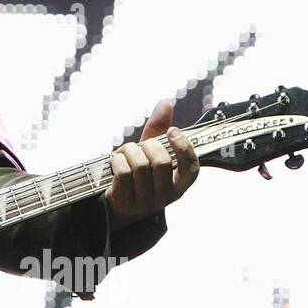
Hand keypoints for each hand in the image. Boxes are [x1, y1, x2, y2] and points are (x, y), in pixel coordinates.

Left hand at [105, 99, 198, 220]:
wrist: (118, 204)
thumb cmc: (138, 174)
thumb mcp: (150, 153)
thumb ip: (158, 130)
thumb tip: (165, 103)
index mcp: (179, 185)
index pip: (192, 168)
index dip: (184, 147)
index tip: (172, 131)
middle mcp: (166, 196)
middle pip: (161, 162)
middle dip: (148, 145)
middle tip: (141, 145)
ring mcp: (146, 201)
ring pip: (140, 165)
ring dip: (129, 151)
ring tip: (126, 153)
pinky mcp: (126, 201)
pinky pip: (123, 172)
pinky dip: (117, 159)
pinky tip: (115, 161)